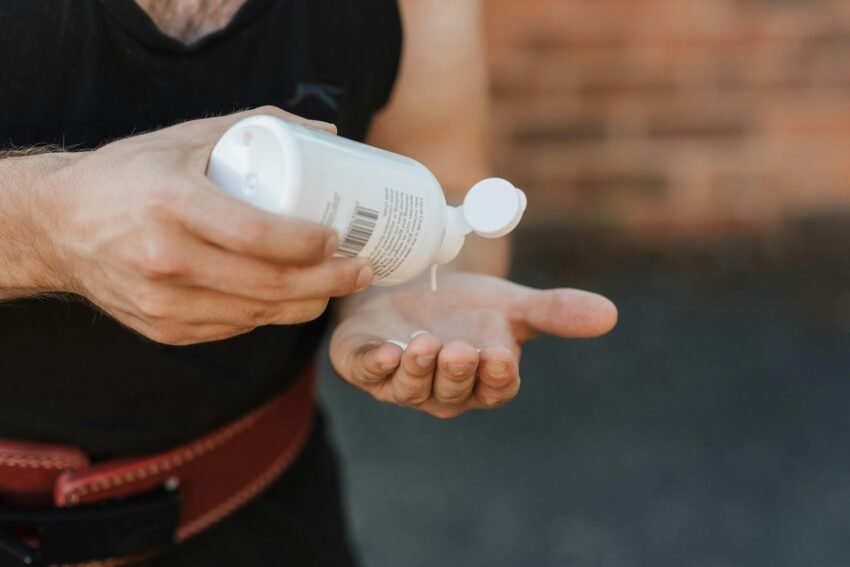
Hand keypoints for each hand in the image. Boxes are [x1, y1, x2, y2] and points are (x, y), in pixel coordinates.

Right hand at [39, 106, 373, 344]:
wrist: (59, 227)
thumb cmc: (131, 174)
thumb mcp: (186, 138)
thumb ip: (257, 127)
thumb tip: (330, 134)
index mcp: (171, 204)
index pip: (257, 235)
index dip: (308, 243)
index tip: (340, 236)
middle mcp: (165, 260)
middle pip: (269, 284)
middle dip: (330, 281)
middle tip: (362, 268)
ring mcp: (163, 303)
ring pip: (259, 314)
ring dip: (310, 304)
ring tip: (340, 284)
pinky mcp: (165, 329)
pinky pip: (235, 327)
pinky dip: (272, 315)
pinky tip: (293, 299)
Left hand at [330, 272, 616, 417]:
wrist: (411, 288)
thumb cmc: (464, 307)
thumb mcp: (510, 304)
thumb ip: (554, 312)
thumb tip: (609, 314)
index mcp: (481, 380)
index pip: (495, 389)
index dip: (497, 378)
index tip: (500, 359)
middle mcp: (442, 390)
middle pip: (452, 393)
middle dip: (456, 374)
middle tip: (460, 350)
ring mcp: (400, 381)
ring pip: (410, 388)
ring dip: (417, 370)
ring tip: (425, 345)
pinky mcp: (364, 365)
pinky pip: (368, 374)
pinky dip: (374, 366)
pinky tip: (384, 351)